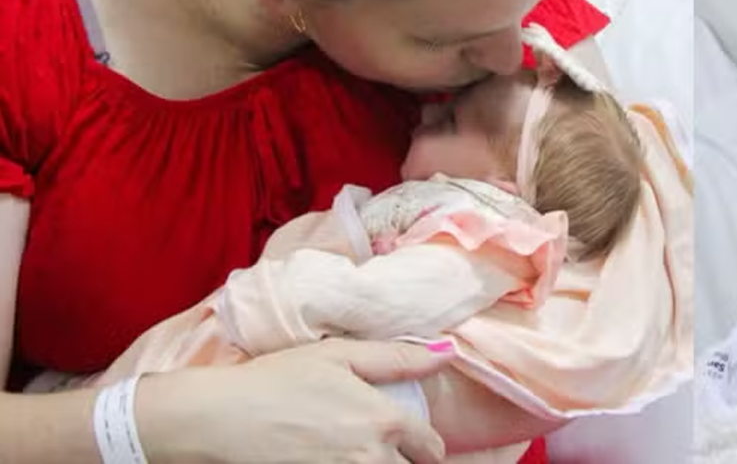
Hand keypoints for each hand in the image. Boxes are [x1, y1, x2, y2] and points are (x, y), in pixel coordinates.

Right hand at [136, 339, 451, 462]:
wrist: (220, 418)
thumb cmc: (277, 380)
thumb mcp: (339, 355)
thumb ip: (397, 357)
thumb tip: (445, 353)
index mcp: (383, 421)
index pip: (431, 448)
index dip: (427, 446)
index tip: (416, 443)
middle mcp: (370, 458)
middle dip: (402, 462)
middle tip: (383, 449)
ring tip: (354, 452)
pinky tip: (331, 459)